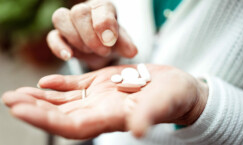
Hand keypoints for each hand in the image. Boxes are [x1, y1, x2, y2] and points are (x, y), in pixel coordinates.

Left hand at [1, 65, 207, 138]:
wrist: (176, 88)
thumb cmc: (173, 97)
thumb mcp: (163, 103)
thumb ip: (148, 116)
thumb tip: (137, 130)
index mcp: (111, 118)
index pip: (72, 126)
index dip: (46, 120)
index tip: (21, 109)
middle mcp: (100, 111)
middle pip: (62, 115)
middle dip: (34, 109)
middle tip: (10, 99)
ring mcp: (99, 97)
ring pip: (65, 102)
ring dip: (41, 98)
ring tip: (18, 92)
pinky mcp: (102, 84)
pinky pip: (76, 87)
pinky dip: (59, 85)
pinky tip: (45, 82)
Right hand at [47, 0, 136, 68]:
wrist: (102, 49)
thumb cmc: (112, 41)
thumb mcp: (122, 42)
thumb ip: (126, 45)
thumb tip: (132, 51)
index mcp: (102, 8)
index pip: (100, 7)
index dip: (104, 24)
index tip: (110, 41)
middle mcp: (84, 10)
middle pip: (78, 12)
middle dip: (90, 35)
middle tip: (103, 50)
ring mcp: (69, 22)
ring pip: (60, 18)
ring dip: (75, 38)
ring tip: (89, 51)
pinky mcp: (59, 36)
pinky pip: (52, 37)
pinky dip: (58, 47)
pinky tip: (69, 56)